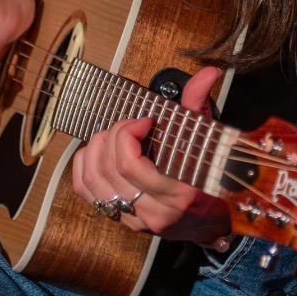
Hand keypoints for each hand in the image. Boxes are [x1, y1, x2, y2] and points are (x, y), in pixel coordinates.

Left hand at [71, 65, 231, 243]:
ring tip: (112, 137)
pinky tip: (98, 153)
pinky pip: (86, 192)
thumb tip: (208, 73)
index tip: (144, 121)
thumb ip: (199, 106)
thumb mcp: (209, 142)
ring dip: (95, 149)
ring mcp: (135, 219)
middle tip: (128, 126)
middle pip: (108, 168)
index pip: (130, 165)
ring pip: (93, 180)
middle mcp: (153, 211)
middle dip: (112, 136)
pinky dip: (84, 166)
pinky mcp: (122, 221)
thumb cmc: (212, 180)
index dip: (127, 134)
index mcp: (178, 194)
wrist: (211, 222)